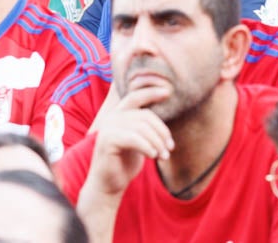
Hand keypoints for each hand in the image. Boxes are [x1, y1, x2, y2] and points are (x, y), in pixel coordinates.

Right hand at [88, 82, 174, 196]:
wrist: (107, 185)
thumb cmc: (125, 164)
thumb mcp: (139, 142)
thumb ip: (145, 128)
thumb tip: (165, 118)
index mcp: (118, 115)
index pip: (136, 97)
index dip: (151, 92)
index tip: (168, 92)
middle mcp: (111, 117)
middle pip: (145, 116)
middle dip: (162, 131)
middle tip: (170, 148)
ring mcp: (108, 128)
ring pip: (142, 128)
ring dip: (157, 142)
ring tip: (164, 156)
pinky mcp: (107, 140)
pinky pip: (134, 139)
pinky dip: (147, 146)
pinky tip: (153, 155)